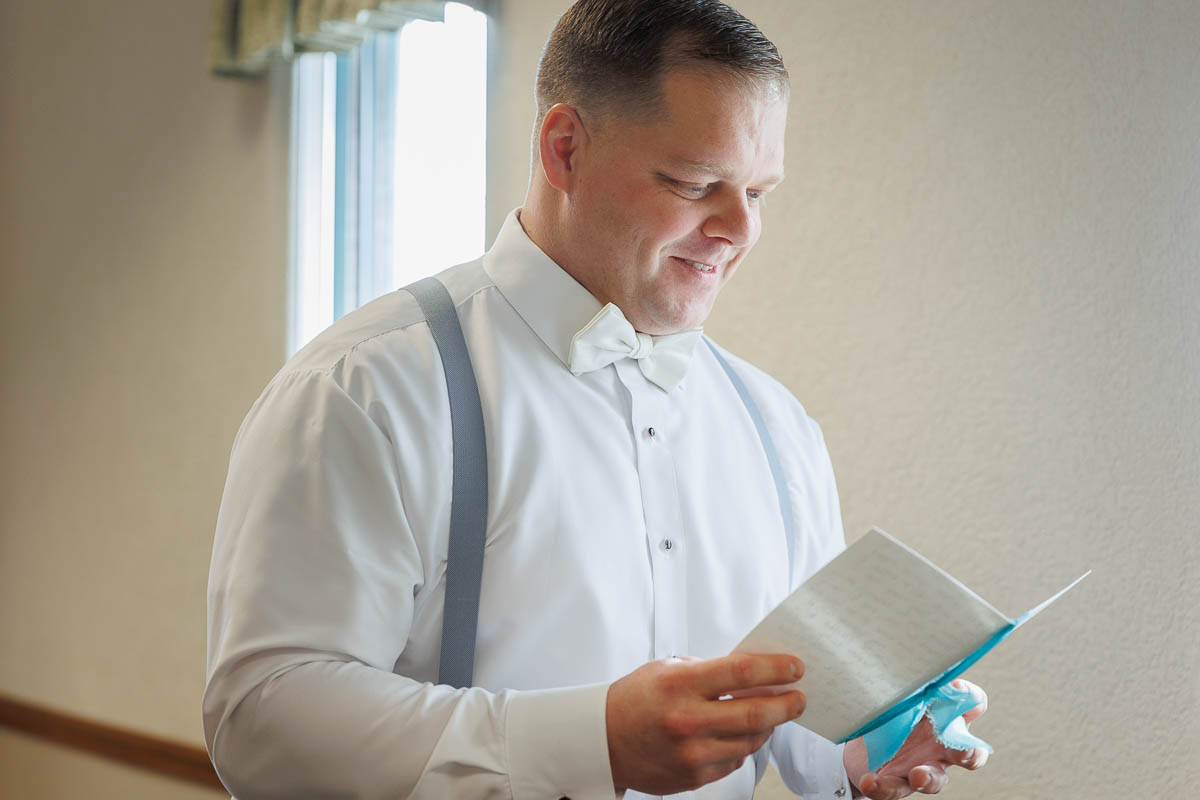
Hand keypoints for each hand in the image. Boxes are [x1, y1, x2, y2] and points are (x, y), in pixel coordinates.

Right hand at [606, 653, 805, 794]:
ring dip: (767, 726)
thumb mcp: (667, 670)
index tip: (795, 667)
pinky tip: (739, 734)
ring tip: (771, 715)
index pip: (742, 672)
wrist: (603, 740)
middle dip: (787, 704)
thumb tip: (752, 675)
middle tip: (799, 698)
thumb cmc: (636, 699)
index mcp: (681, 685)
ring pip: (750, 741)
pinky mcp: (694, 777)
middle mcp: (688, 720)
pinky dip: (742, 746)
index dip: (776, 669)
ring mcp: (692, 753)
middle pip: (756, 712)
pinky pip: (734, 761)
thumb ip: (708, 671)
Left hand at [844, 680, 988, 797]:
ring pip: (936, 779)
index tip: (956, 687)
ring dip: (928, 777)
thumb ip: (903, 686)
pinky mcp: (899, 784)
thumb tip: (901, 666)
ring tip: (917, 775)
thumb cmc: (887, 714)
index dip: (970, 696)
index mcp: (945, 716)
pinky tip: (870, 780)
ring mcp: (923, 767)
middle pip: (968, 751)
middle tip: (965, 753)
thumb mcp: (894, 695)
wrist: (859, 747)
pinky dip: (882, 786)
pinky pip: (894, 789)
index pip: (971, 704)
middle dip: (970, 753)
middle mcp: (941, 745)